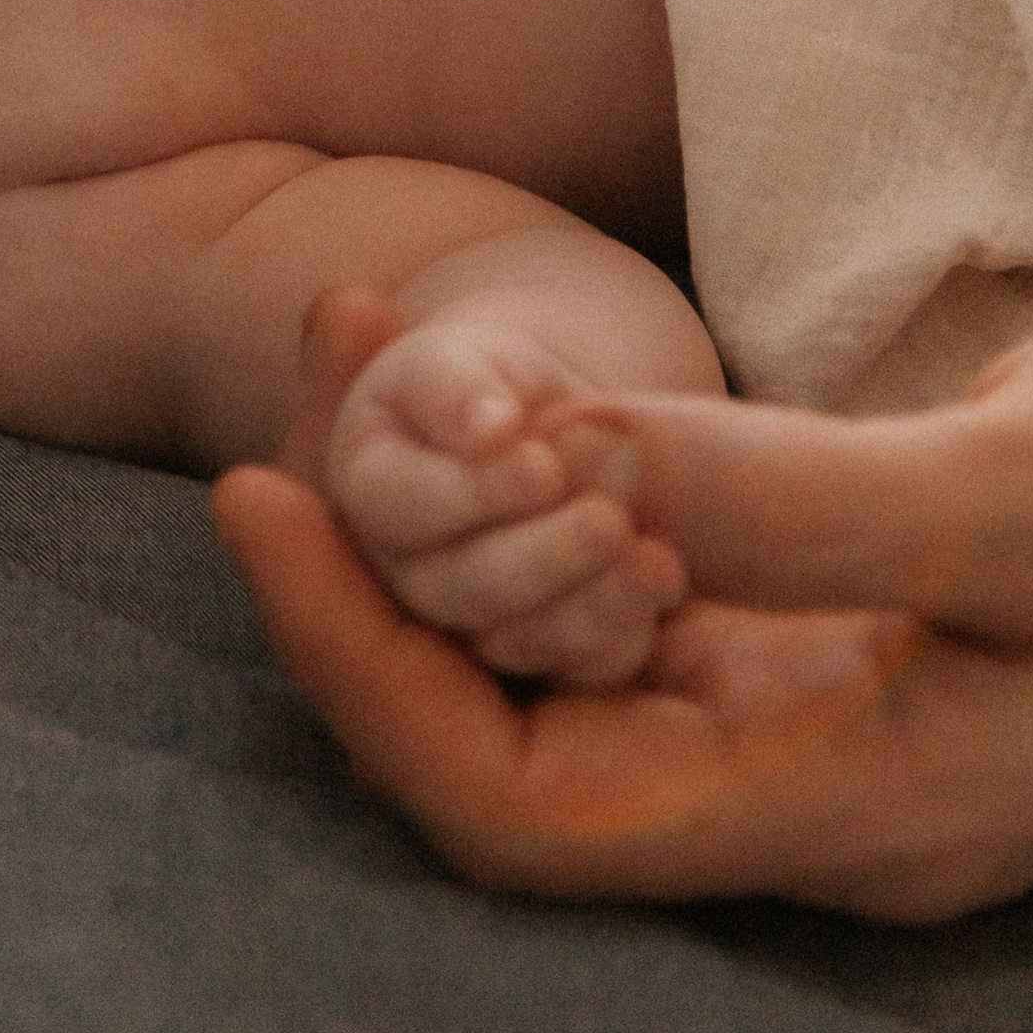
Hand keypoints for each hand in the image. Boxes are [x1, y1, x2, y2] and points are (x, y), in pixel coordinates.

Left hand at [218, 292, 1032, 919]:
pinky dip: (525, 490)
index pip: (528, 813)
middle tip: (307, 362)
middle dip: (370, 570)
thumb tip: (581, 466)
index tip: (260, 501)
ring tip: (362, 334)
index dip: (369, 675)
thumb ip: (817, 500)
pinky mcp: (803, 634)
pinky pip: (608, 592)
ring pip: (543, 657)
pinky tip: (488, 377)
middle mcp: (801, 794)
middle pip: (503, 738)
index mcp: (855, 810)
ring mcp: (799, 719)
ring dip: (432, 514)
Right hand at [323, 306, 684, 688]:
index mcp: (371, 487)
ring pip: (515, 641)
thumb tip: (489, 428)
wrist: (537, 437)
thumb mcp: (461, 361)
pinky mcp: (532, 658)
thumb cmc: (485, 387)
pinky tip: (661, 589)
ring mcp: (464, 626)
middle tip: (609, 522)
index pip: (402, 502)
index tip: (546, 464)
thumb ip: (456, 386)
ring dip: (588, 608)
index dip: (475, 490)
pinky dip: (618, 637)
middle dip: (542, 556)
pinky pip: (571, 670)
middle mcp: (406, 572)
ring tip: (655, 564)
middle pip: (460, 584)